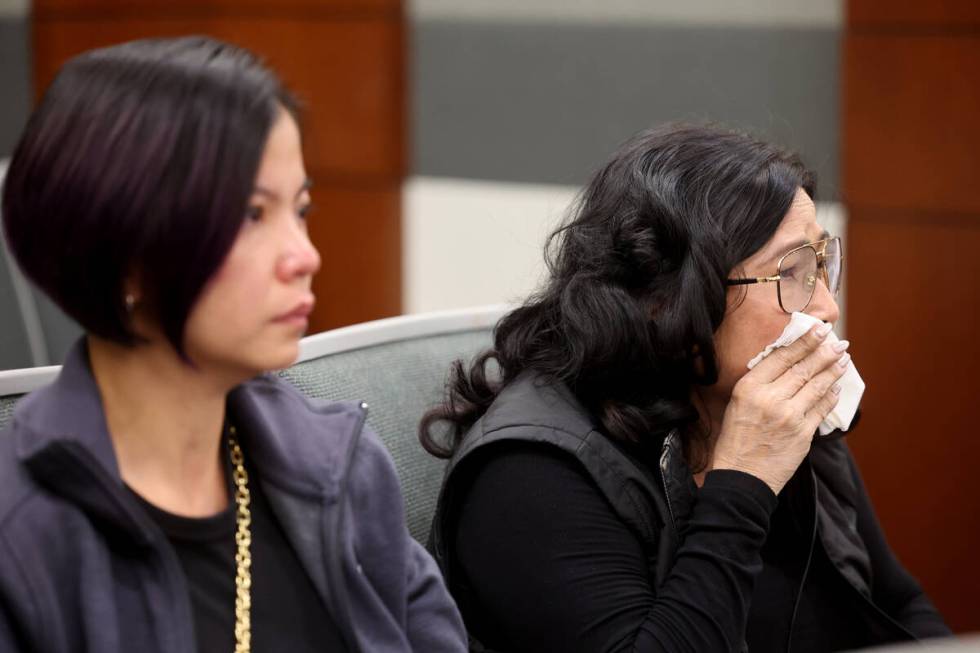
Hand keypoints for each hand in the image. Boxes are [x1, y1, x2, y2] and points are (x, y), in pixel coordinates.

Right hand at [710, 323, 849, 494]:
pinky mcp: (803, 433)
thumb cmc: (735, 440)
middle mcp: (770, 399)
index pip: (781, 356)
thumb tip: (786, 362)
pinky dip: (831, 394)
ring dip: (832, 369)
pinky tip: (837, 385)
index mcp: (749, 388)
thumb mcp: (737, 404)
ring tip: (842, 358)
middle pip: (803, 368)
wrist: (741, 477)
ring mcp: (789, 416)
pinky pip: (822, 408)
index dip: (803, 341)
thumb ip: (759, 383)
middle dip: (824, 352)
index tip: (817, 329)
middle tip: (838, 341)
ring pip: (816, 385)